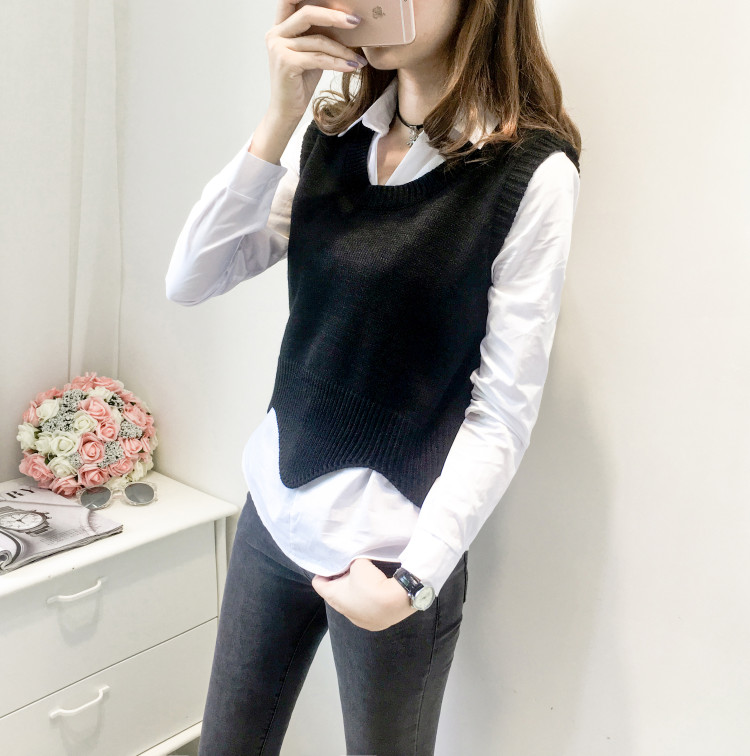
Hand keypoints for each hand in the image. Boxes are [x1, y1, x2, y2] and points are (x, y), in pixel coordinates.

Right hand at [266, 0, 367, 122]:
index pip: (292, 0)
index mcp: (280, 27)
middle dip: (334, 16)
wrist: (287, 110)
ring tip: (358, 59)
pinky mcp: (286, 63)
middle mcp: (275, 34)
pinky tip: (351, 66)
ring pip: (318, 41)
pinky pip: (319, 58)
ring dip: (343, 50)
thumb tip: (346, 21)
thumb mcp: (311, 53)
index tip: (340, 3)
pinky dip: (338, 63)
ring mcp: (278, 48)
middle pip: (307, 13)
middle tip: (356, 21)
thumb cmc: (300, 82)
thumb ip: (318, 35)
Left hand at [312, 558, 417, 631]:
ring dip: (353, 594)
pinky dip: (366, 603)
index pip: (318, 584)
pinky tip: (375, 595)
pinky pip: (364, 611)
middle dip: (339, 582)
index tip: (331, 565)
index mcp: (334, 597)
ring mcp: (358, 620)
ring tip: (363, 582)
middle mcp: (343, 611)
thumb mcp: (358, 563)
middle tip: (348, 570)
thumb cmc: (371, 582)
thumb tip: (354, 563)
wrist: (396, 601)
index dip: (323, 573)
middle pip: (334, 594)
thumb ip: (352, 561)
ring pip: (350, 605)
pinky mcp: (372, 625)